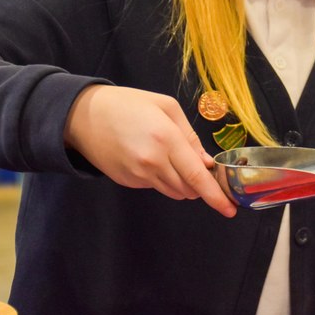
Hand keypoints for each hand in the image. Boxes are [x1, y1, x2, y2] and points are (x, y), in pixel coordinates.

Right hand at [64, 84, 236, 216]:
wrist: (83, 116)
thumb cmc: (128, 104)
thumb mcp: (166, 107)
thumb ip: (191, 137)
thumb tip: (207, 163)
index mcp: (166, 139)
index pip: (197, 177)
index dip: (216, 196)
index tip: (231, 209)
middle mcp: (152, 161)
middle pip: (189, 189)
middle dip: (202, 185)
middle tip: (205, 170)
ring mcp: (138, 175)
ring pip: (174, 191)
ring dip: (184, 183)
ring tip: (175, 159)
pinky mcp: (128, 181)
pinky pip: (156, 186)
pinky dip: (164, 178)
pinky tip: (153, 158)